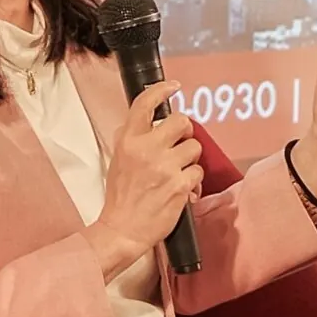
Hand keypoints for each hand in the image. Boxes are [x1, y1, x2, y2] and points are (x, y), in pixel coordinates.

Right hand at [83, 78, 202, 275]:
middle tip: (179, 145)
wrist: (122, 230)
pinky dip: (194, 181)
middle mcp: (146, 149)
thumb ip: (133, 139)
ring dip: (190, 160)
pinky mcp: (179, 185)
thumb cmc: (121, 198)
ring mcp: (164, 167)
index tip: (173, 87)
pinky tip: (183, 190)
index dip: (162, 90)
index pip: (145, 104)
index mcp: (128, 141)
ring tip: (178, 173)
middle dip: (185, 133)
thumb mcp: (118, 160)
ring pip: (194, 147)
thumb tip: (150, 121)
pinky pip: (198, 172)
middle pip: (181, 122)